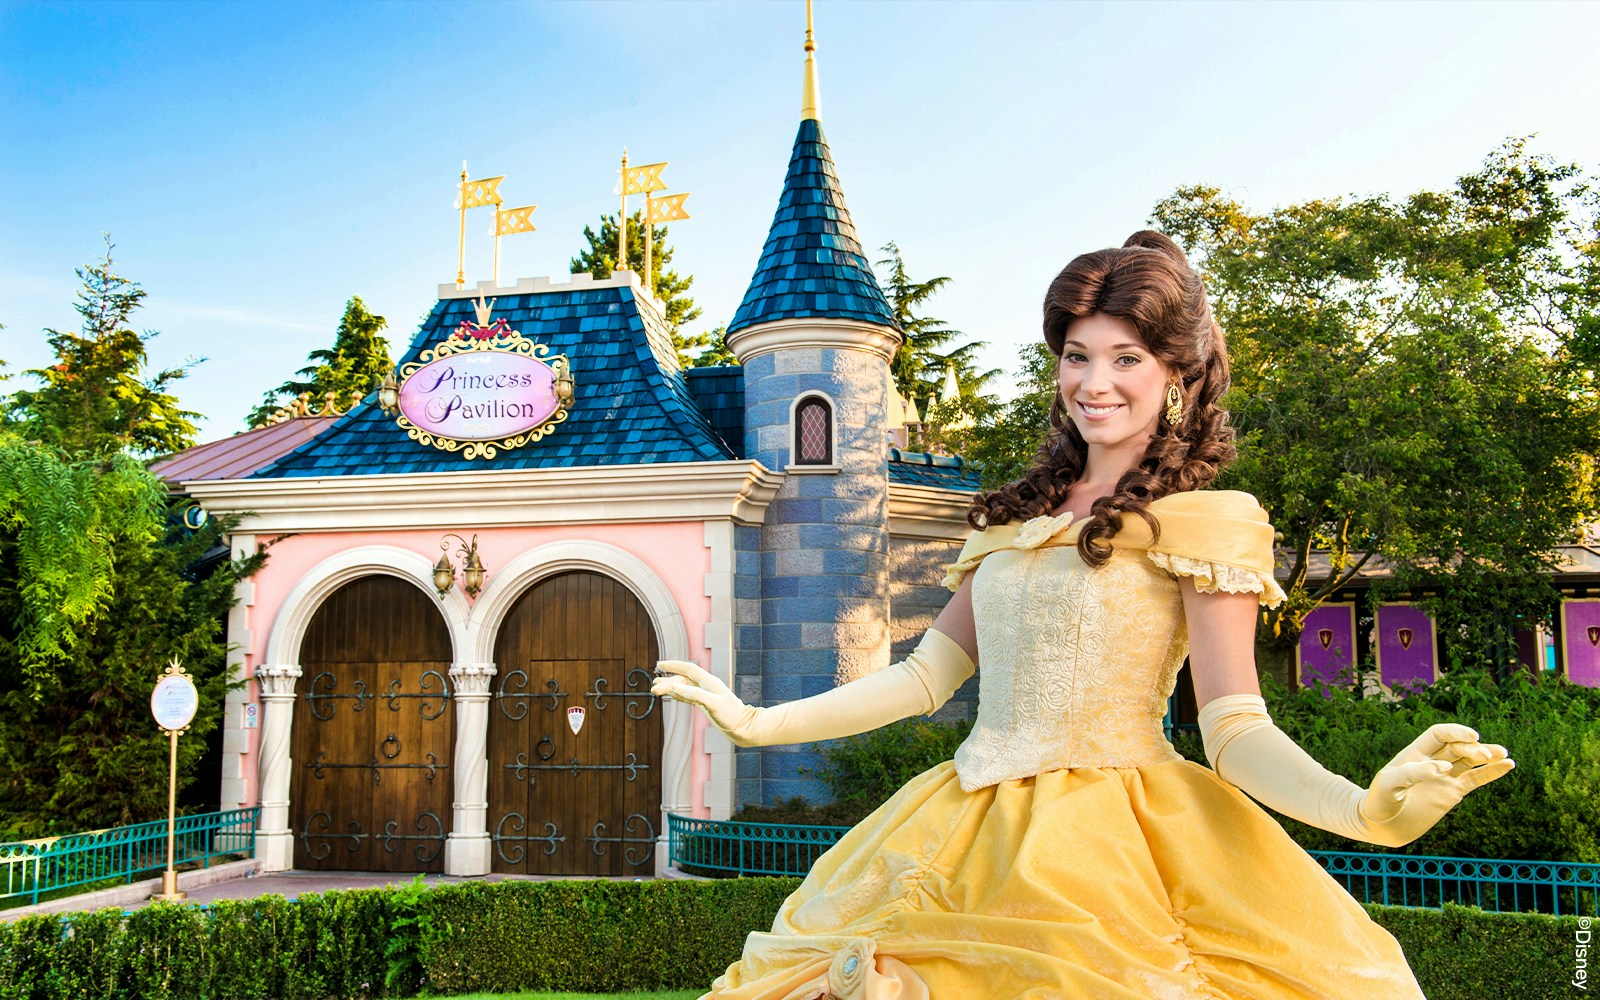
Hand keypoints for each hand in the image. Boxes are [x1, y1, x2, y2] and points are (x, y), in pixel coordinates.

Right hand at [651, 660, 762, 745]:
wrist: (744, 728)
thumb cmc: (731, 716)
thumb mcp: (712, 704)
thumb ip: (694, 695)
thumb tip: (675, 687)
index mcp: (709, 682)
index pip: (688, 669)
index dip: (673, 666)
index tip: (659, 665)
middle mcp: (707, 686)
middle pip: (683, 680)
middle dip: (668, 681)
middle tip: (653, 687)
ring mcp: (706, 695)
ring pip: (684, 688)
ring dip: (670, 688)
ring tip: (656, 690)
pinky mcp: (706, 705)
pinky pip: (688, 696)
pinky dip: (678, 694)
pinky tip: (671, 694)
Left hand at [1358, 724, 1514, 846]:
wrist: (1382, 824)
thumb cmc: (1380, 800)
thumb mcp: (1391, 784)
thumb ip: (1416, 772)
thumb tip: (1446, 768)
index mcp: (1415, 753)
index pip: (1439, 734)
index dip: (1456, 732)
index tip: (1473, 736)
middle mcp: (1433, 761)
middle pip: (1458, 747)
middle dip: (1473, 748)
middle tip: (1485, 754)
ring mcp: (1445, 777)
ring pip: (1470, 761)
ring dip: (1488, 756)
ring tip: (1504, 755)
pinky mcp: (1453, 792)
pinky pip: (1476, 779)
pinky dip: (1492, 772)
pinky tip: (1508, 766)